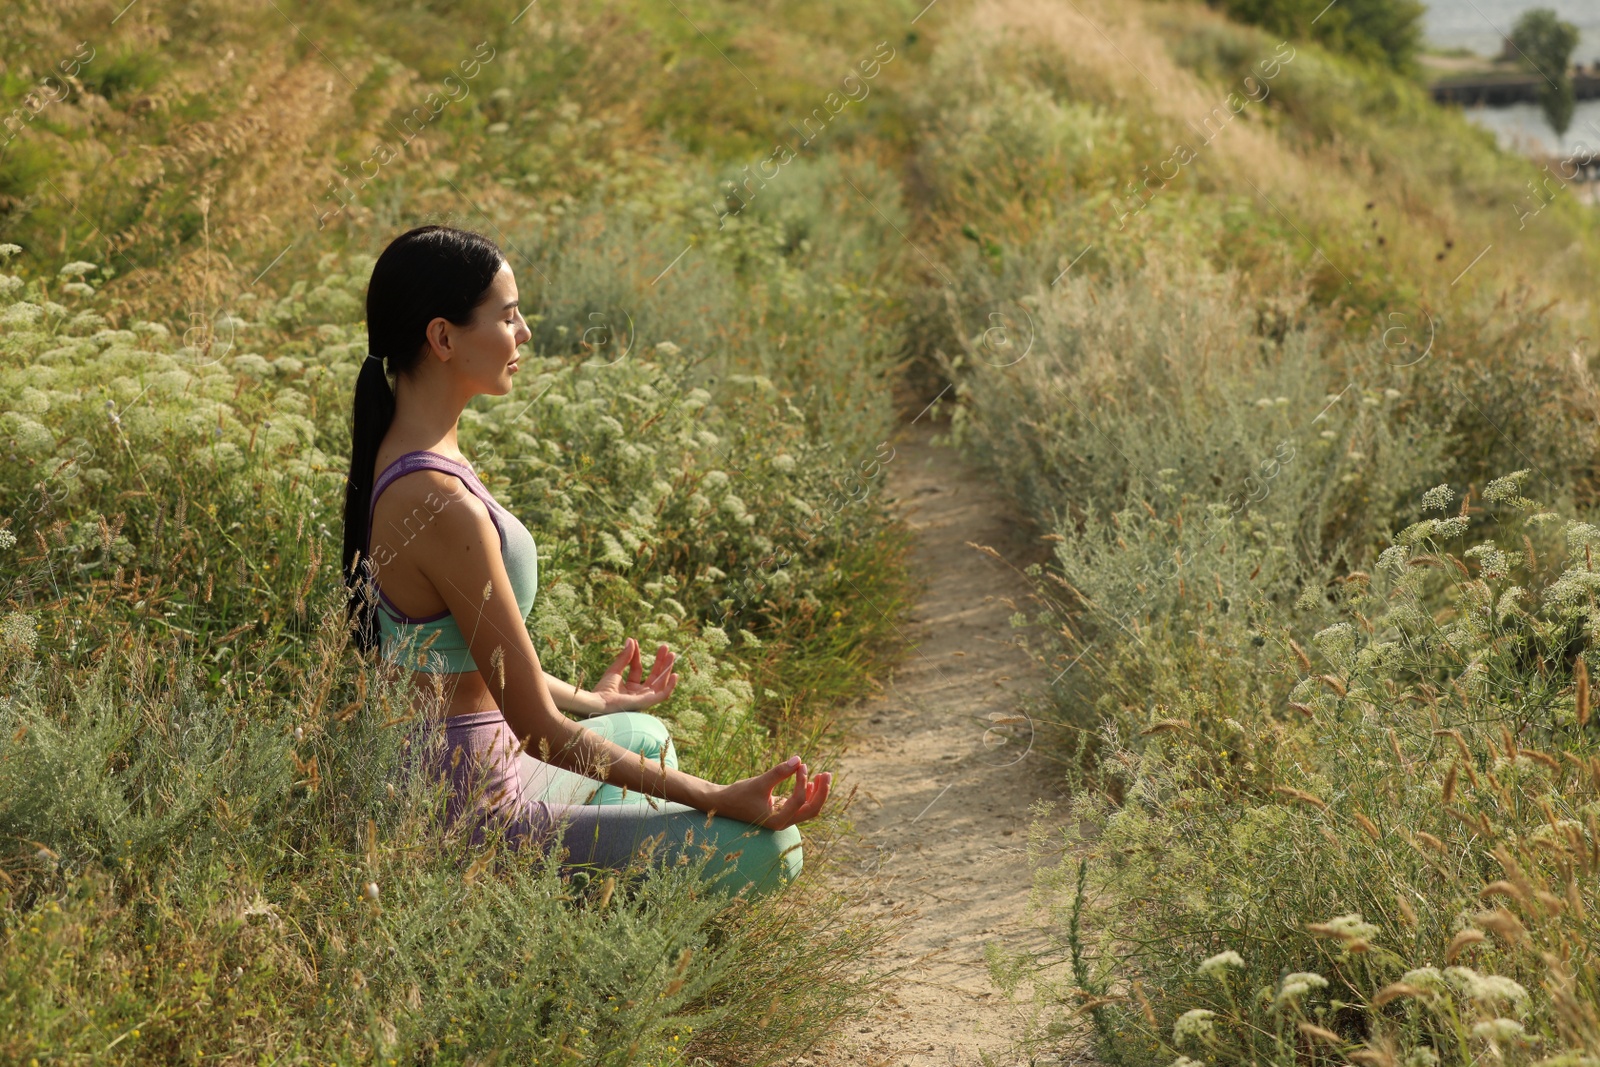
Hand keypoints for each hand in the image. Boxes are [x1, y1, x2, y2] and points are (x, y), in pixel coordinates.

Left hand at [587, 637, 678, 714]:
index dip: (637, 655)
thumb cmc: (603, 690)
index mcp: (630, 688)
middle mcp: (638, 694)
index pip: (638, 669)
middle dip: (660, 661)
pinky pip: (663, 695)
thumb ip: (625, 657)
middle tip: (665, 647)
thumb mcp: (615, 670)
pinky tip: (674, 674)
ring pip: (660, 683)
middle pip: (653, 676)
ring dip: (667, 669)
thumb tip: (631, 640)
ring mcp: (644, 699)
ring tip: (671, 654)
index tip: (635, 642)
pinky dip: (670, 686)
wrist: (599, 702)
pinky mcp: (648, 702)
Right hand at [709, 756, 830, 829]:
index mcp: (778, 820)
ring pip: (809, 808)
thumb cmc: (738, 794)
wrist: (722, 803)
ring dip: (817, 793)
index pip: (799, 800)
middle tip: (828, 774)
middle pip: (812, 810)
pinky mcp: (781, 811)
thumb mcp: (759, 782)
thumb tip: (799, 760)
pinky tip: (810, 781)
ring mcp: (783, 818)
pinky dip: (808, 794)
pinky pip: (801, 805)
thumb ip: (779, 772)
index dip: (803, 781)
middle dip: (822, 792)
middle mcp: (783, 822)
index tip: (800, 766)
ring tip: (823, 775)